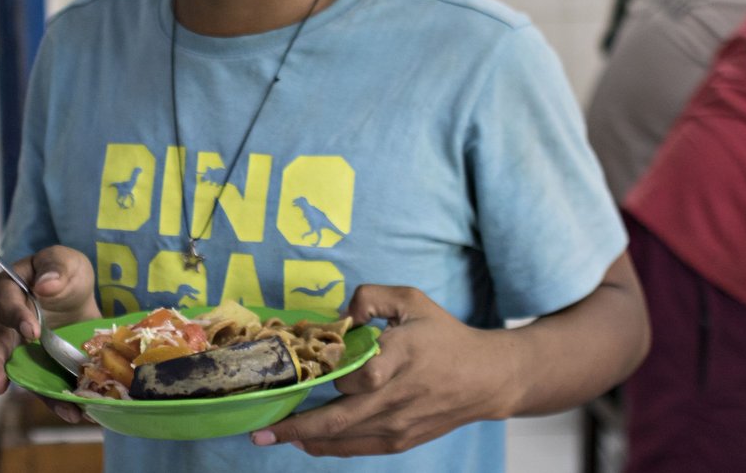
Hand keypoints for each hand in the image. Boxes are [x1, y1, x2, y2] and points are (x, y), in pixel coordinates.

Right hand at [0, 245, 99, 422]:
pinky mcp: (37, 366)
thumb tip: (45, 287)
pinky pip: (41, 384)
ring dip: (37, 392)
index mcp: (8, 290)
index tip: (32, 332)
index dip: (17, 317)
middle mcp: (5, 323)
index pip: (5, 302)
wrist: (77, 295)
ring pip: (19, 373)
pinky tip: (75, 411)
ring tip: (63, 410)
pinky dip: (57, 399)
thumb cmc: (63, 272)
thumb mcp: (65, 261)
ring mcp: (19, 349)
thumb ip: (55, 268)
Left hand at [251, 285, 516, 456]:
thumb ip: (372, 297)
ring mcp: (399, 424)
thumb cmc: (443, 335)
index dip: (337, 373)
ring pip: (344, 437)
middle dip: (295, 426)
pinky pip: (357, 448)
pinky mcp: (401, 440)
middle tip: (259, 430)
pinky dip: (328, 447)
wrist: (486, 378)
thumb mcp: (412, 301)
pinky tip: (305, 443)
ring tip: (271, 435)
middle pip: (341, 417)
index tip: (312, 364)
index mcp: (402, 357)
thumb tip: (342, 313)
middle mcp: (397, 396)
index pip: (363, 374)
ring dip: (305, 438)